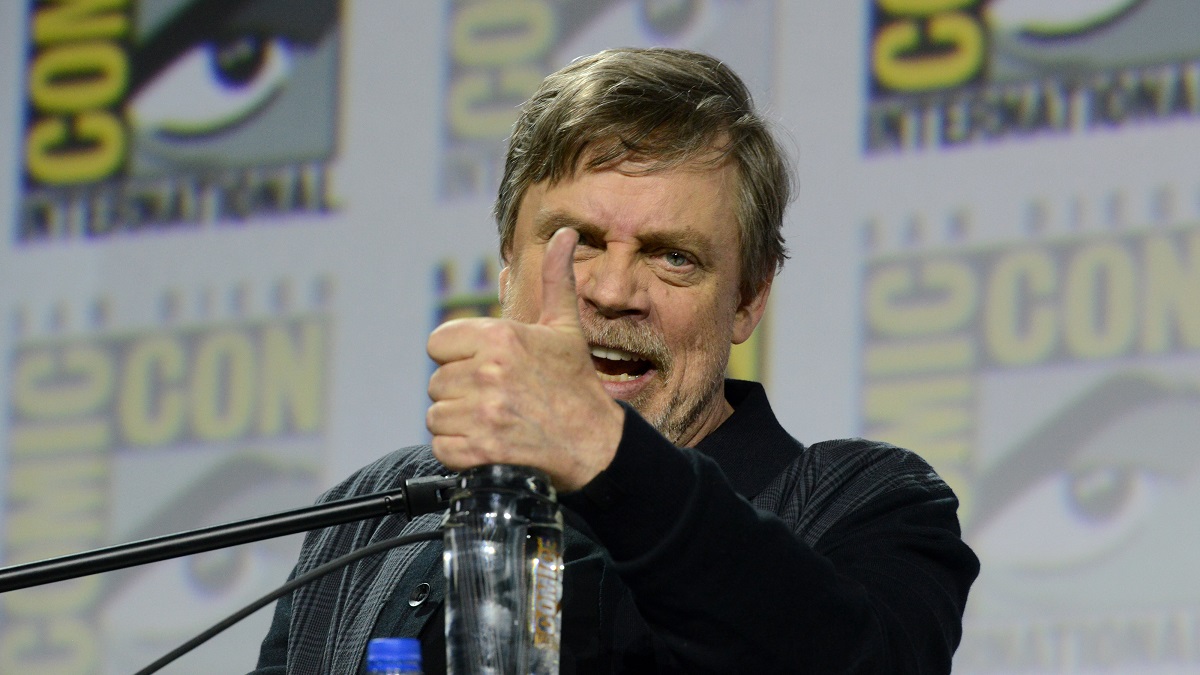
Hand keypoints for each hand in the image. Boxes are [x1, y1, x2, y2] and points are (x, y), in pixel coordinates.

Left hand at [426, 228, 624, 490]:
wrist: (595, 445)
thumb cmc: (576, 384)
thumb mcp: (565, 327)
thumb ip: (555, 279)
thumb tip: (565, 234)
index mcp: (501, 338)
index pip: (437, 343)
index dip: (458, 356)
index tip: (484, 367)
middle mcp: (488, 372)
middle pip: (436, 381)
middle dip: (461, 391)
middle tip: (496, 398)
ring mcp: (482, 413)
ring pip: (436, 415)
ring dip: (458, 422)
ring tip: (492, 420)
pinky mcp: (478, 450)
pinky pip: (441, 447)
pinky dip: (459, 451)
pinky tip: (488, 443)